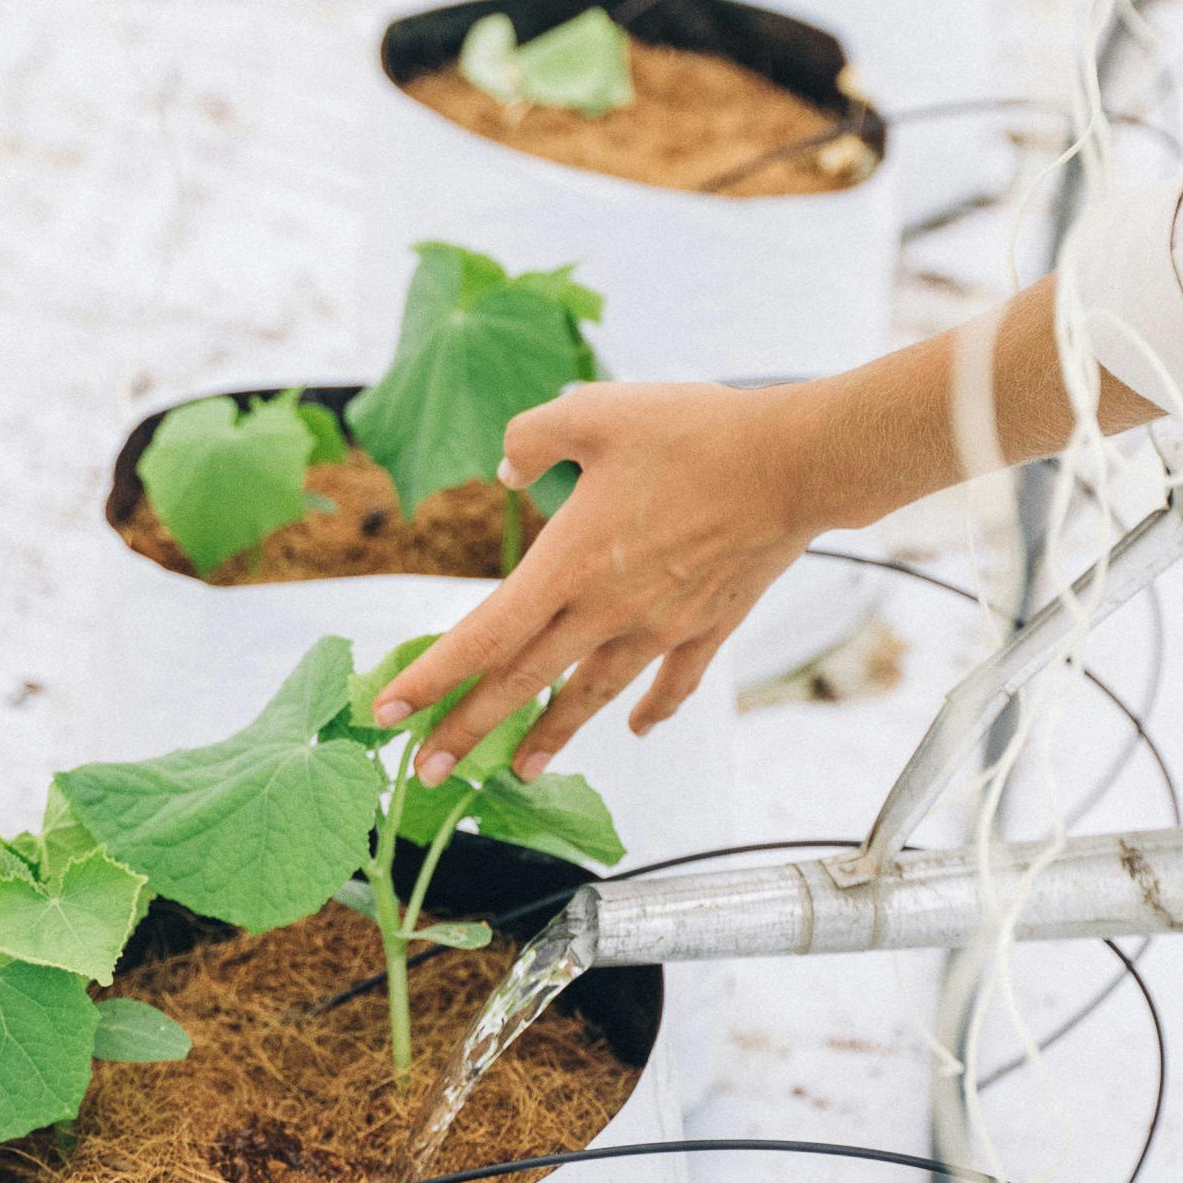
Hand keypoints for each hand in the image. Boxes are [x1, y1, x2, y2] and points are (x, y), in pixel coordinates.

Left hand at [372, 378, 830, 779]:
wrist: (795, 463)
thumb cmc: (695, 432)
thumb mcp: (596, 410)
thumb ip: (535, 437)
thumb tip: (506, 467)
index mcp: (569, 564)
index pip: (484, 636)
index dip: (430, 678)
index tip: (387, 712)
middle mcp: (608, 610)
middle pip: (524, 682)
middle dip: (467, 731)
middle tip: (424, 771)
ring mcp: (661, 627)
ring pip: (592, 695)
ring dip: (549, 736)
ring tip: (517, 773)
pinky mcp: (710, 625)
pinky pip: (674, 681)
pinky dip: (654, 709)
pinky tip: (639, 729)